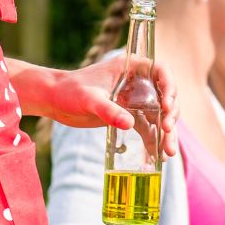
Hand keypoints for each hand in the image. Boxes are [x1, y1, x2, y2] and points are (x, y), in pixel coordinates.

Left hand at [35, 57, 179, 156]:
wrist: (54, 100)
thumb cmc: (69, 91)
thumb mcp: (88, 99)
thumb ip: (108, 110)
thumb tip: (129, 124)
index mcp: (132, 67)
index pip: (161, 71)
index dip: (170, 86)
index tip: (167, 105)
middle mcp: (139, 82)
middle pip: (166, 96)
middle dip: (171, 115)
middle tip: (167, 130)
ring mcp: (137, 99)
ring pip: (160, 115)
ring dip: (167, 133)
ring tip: (169, 152)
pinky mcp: (130, 115)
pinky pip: (148, 128)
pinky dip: (154, 141)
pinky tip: (159, 158)